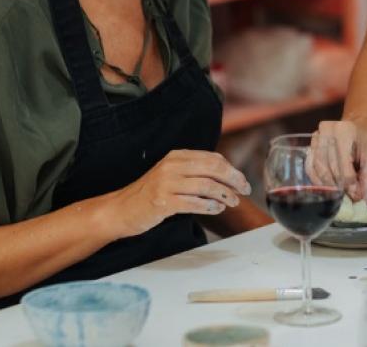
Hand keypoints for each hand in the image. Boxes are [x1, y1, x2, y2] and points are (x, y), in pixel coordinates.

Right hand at [107, 150, 250, 238]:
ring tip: (233, 202)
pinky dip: (209, 206)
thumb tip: (226, 177)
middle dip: (233, 179)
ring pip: (206, 185)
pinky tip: (217, 209)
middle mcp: (172, 166)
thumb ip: (194, 172)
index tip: (243, 181)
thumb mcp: (171, 175)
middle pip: (213, 168)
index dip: (232, 169)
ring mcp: (166, 183)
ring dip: (225, 194)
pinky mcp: (163, 202)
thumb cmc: (149, 194)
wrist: (121, 209)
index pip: (212, 158)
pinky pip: (193, 203)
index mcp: (177, 156)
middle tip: (245, 190)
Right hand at [310, 119, 366, 201]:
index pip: (343, 164)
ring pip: (318, 168)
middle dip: (339, 186)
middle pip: (329, 167)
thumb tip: (362, 200)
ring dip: (327, 184)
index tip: (356, 196)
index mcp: (346, 131)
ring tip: (337, 194)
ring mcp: (317, 136)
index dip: (350, 184)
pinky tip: (326, 186)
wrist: (360, 126)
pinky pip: (310, 165)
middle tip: (347, 198)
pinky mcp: (310, 143)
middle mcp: (327, 131)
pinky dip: (317, 179)